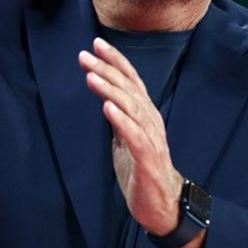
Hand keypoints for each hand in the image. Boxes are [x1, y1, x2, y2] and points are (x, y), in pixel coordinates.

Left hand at [78, 38, 181, 234]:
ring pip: (131, 108)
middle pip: (128, 88)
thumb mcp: (126, 137)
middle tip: (84, 55)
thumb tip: (105, 97)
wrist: (163, 203)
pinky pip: (134, 135)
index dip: (115, 61)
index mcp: (145, 113)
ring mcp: (151, 138)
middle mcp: (150, 120)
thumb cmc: (142, 168)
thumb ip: (119, 117)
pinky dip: (121, 120)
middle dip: (106, 69)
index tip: (96, 44)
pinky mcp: (148, 157)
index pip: (131, 80)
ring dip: (111, 90)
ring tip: (92, 76)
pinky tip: (107, 108)